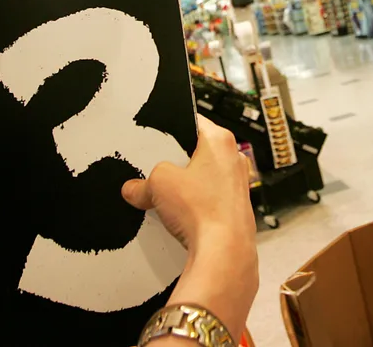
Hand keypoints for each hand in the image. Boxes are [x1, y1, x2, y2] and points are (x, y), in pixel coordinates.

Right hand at [123, 117, 257, 340]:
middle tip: (155, 171)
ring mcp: (238, 185)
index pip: (192, 121)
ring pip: (204, 178)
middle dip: (176, 162)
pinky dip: (195, 206)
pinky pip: (209, 201)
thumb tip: (134, 189)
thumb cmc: (203, 209)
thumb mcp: (159, 184)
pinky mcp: (236, 209)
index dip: (171, 127)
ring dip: (186, 187)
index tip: (157, 136)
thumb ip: (143, 182)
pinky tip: (179, 218)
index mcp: (220, 140)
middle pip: (198, 151)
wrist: (224, 252)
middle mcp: (234, 159)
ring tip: (165, 198)